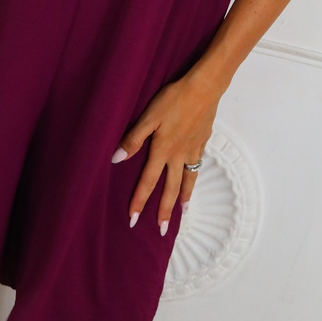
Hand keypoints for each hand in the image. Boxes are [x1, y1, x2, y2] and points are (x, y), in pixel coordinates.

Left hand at [111, 74, 220, 234]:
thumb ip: (134, 138)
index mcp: (163, 150)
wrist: (204, 88)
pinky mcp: (203, 141)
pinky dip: (194, 177)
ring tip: (183, 213)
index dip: (140, 201)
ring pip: (187, 179)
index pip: (148, 181)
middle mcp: (178, 155)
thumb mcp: (149, 116)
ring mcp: (193, 149)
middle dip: (165, 211)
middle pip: (170, 188)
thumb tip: (116, 159)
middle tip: (162, 231)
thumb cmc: (174, 99)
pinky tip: (193, 178)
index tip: (133, 220)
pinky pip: (197, 165)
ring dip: (183, 198)